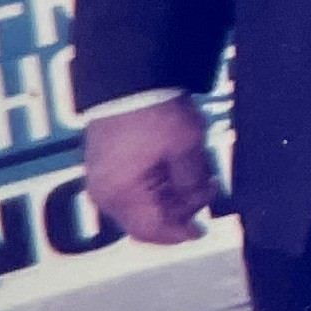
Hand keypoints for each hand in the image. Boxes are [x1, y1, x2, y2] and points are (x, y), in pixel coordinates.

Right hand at [84, 97, 215, 245]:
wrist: (130, 76)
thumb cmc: (155, 111)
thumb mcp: (186, 149)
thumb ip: (192, 185)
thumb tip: (197, 206)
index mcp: (120, 193)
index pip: (151, 230)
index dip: (178, 233)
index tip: (201, 232)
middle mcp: (104, 191)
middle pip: (145, 218)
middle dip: (179, 209)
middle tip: (208, 188)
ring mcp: (101, 177)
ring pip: (140, 203)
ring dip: (171, 194)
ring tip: (198, 172)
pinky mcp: (105, 162)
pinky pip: (132, 186)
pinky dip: (157, 184)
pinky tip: (178, 167)